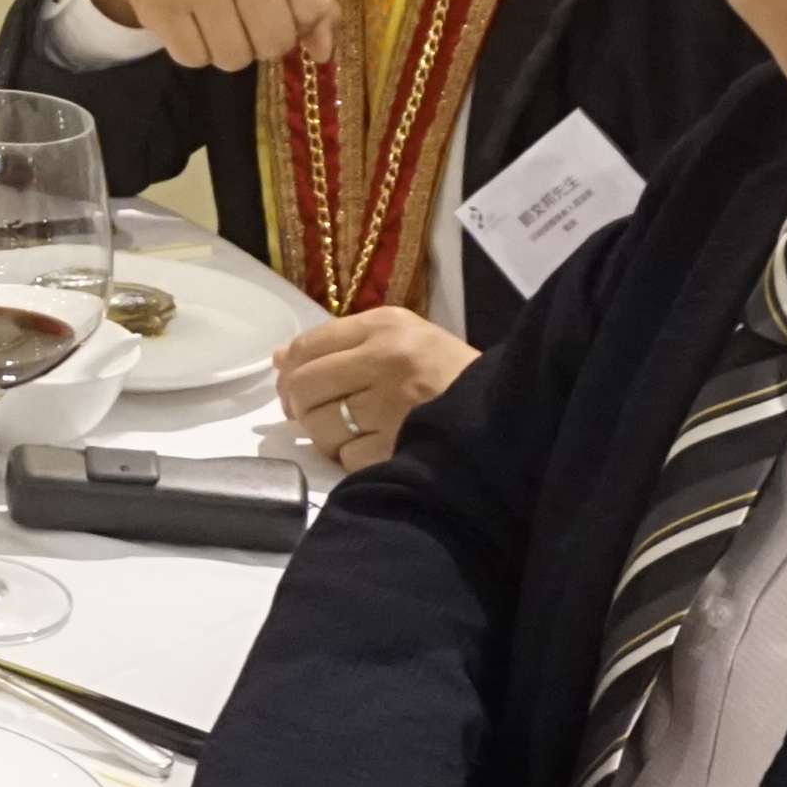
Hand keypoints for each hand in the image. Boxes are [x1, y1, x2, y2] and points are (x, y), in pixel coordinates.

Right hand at [83, 0, 338, 71]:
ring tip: (217, 21)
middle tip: (246, 20)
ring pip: (234, 58)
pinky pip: (196, 58)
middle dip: (263, 43)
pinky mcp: (161, 4)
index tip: (285, 15)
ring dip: (228, 50)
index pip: (312, 8)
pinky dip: (195, 51)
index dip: (303, 25)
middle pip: (274, 42)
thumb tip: (323, 54)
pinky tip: (190, 23)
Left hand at [274, 307, 472, 470]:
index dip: (289, 372)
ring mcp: (393, 404)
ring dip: (324, 438)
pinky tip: (372, 450)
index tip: (291, 389)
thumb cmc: (447, 372)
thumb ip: (340, 342)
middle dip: (298, 407)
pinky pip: (347, 458)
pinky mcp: (399, 444)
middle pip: (305, 385)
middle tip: (309, 417)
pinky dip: (351, 460)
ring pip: (321, 425)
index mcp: (385, 326)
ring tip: (347, 435)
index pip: (309, 345)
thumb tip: (280, 359)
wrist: (506, 410)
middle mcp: (386, 359)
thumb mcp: (401, 337)